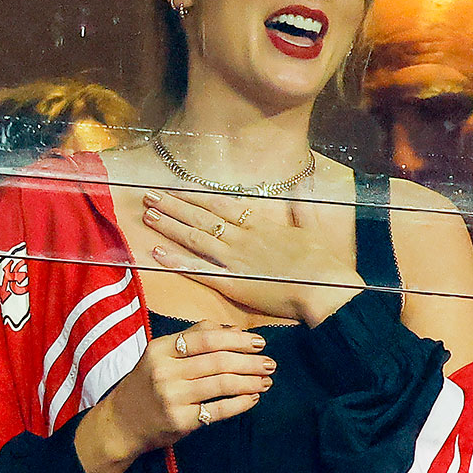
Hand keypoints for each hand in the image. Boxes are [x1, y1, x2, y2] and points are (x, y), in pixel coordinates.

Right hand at [73, 323, 274, 472]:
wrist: (120, 423)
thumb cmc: (146, 385)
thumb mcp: (160, 355)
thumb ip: (192, 337)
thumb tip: (231, 329)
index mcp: (160, 349)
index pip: (206, 338)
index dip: (237, 339)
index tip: (259, 342)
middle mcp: (165, 371)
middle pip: (218, 361)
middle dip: (250, 362)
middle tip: (270, 364)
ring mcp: (172, 397)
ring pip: (222, 384)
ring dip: (250, 382)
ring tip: (266, 381)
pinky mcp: (180, 421)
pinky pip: (218, 410)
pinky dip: (240, 403)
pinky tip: (252, 399)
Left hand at [143, 187, 361, 325]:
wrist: (325, 288)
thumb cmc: (323, 262)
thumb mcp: (313, 228)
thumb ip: (302, 207)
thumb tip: (304, 184)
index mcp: (260, 224)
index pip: (220, 205)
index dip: (196, 196)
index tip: (176, 187)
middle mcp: (242, 237)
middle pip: (202, 217)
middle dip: (174, 205)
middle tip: (149, 194)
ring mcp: (235, 259)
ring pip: (195, 238)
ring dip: (169, 225)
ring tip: (147, 215)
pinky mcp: (232, 283)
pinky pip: (198, 270)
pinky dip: (176, 261)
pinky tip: (156, 253)